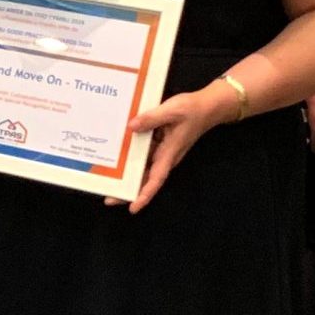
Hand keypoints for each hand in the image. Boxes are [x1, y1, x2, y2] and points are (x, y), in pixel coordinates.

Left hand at [113, 85, 235, 212]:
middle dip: (129, 190)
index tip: (133, 208)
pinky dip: (131, 156)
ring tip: (106, 181)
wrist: (207, 106)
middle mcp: (164, 156)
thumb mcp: (171, 111)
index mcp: (169, 154)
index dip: (144, 195)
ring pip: (143, 167)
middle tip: (108, 199)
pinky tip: (116, 154)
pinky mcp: (159, 143)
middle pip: (145, 179)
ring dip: (127, 175)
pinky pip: (143, 153)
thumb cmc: (192, 110)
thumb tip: (130, 127)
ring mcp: (162, 151)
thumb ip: (151, 118)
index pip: (156, 179)